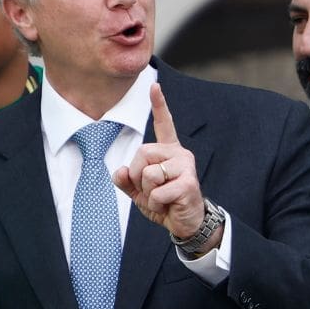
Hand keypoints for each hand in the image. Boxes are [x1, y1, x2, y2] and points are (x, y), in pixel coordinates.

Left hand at [113, 84, 218, 251]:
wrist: (185, 223)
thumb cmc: (163, 203)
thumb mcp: (139, 192)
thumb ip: (126, 180)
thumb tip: (121, 171)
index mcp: (167, 152)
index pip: (164, 124)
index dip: (160, 105)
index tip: (154, 85)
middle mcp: (179, 154)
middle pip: (142, 153)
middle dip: (138, 176)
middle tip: (151, 190)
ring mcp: (185, 166)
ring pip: (149, 173)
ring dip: (148, 193)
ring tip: (161, 198)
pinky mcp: (188, 182)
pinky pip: (157, 192)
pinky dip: (156, 204)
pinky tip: (169, 205)